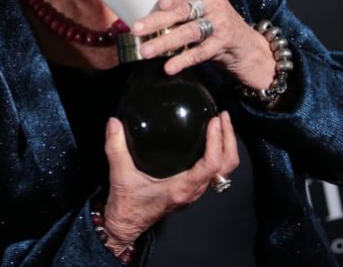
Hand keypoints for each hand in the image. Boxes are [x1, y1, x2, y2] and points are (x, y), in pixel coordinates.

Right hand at [103, 112, 238, 251]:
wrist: (126, 224)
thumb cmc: (127, 205)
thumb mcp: (119, 174)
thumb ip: (115, 147)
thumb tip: (114, 122)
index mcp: (181, 188)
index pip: (210, 165)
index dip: (216, 142)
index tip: (214, 122)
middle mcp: (193, 191)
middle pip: (225, 166)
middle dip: (228, 140)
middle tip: (222, 117)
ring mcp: (194, 191)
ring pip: (224, 170)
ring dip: (226, 147)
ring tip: (222, 124)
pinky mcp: (191, 188)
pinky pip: (215, 171)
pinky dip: (218, 153)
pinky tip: (210, 139)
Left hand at [132, 0, 275, 90]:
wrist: (244, 43)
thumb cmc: (212, 19)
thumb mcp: (201, 3)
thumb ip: (180, 3)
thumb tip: (139, 12)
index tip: (162, 3)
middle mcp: (216, 3)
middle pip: (184, 11)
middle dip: (158, 20)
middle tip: (136, 29)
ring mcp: (221, 24)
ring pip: (189, 32)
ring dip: (165, 42)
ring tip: (145, 51)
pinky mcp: (222, 44)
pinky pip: (200, 53)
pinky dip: (183, 60)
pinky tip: (168, 67)